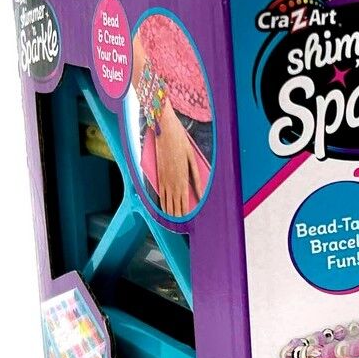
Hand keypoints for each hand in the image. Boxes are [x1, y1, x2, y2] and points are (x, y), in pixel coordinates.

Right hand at [154, 100, 202, 216]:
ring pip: (166, 199)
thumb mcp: (192, 159)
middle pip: (174, 203)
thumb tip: (201, 193)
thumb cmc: (180, 141)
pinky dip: (162, 202)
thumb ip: (196, 178)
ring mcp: (163, 177)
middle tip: (180, 229)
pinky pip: (160, 191)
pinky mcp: (158, 173)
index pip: (184, 201)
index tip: (188, 224)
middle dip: (178, 216)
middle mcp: (171, 180)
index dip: (185, 213)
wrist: (164, 128)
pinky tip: (164, 208)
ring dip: (169, 211)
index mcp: (182, 178)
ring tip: (172, 223)